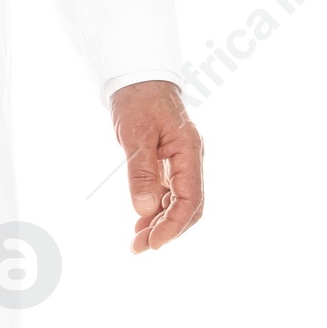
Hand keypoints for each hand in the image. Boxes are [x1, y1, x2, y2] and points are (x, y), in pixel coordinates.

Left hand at [110, 80, 203, 252]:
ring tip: (136, 242)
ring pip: (179, 203)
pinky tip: (141, 223)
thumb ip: (140, 171)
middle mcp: (191, 160)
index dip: (174, 225)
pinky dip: (156, 211)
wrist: (139, 79)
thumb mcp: (135, 135)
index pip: (190, 199)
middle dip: (168, 230)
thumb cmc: (138, 101)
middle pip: (189, 206)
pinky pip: (169, 194)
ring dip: (161, 224)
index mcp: (189, 152)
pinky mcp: (171, 165)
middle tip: (139, 248)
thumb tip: (142, 208)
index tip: (153, 243)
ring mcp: (183, 163)